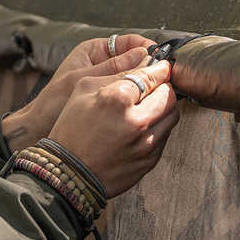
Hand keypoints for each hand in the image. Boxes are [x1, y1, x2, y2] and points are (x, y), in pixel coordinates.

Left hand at [0, 34, 155, 150]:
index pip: (128, 42)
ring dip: (146, 84)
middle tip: (165, 75)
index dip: (146, 48)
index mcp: (94, 50)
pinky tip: (147, 104)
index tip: (160, 57)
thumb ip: (113, 68)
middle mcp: (104, 63)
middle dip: (150, 67)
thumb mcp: (82, 80)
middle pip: (136, 60)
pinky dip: (139, 99)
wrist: (39, 131)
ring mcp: (108, 83)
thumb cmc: (52, 103)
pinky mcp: (111, 102)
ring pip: (135, 79)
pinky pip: (130, 96)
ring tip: (159, 90)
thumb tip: (145, 54)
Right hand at [46, 60, 178, 197]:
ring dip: (164, 107)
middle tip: (154, 86)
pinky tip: (141, 128)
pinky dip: (158, 127)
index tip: (160, 67)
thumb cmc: (71, 129)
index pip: (153, 76)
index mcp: (119, 99)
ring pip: (172, 116)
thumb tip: (144, 64)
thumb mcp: (83, 90)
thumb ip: (116, 73)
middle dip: (164, 87)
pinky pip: (165, 136)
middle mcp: (137, 121)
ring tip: (148, 107)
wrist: (67, 174)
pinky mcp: (149, 161)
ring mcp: (146, 144)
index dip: (159, 69)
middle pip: (169, 95)